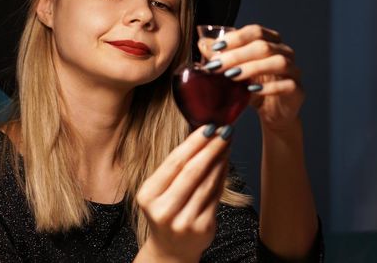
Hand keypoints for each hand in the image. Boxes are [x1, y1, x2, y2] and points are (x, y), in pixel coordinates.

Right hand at [135, 124, 231, 261]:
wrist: (171, 250)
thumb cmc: (166, 212)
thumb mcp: (159, 191)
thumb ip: (176, 168)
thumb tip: (202, 135)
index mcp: (148, 195)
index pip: (174, 163)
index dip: (193, 143)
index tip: (209, 127)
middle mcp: (163, 210)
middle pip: (192, 172)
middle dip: (211, 148)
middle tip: (225, 131)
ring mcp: (183, 221)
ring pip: (207, 183)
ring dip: (220, 160)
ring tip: (227, 143)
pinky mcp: (202, 228)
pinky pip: (215, 196)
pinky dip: (222, 177)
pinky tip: (225, 163)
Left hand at [199, 24, 303, 129]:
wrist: (272, 113)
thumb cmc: (253, 88)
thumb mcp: (234, 72)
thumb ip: (221, 58)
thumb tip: (202, 43)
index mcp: (270, 41)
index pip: (255, 31)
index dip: (235, 37)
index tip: (215, 48)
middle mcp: (284, 52)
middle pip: (264, 46)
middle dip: (237, 55)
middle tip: (216, 66)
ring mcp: (293, 70)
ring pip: (278, 62)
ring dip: (252, 68)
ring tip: (232, 76)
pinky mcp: (297, 90)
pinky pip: (287, 84)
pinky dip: (268, 87)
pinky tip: (251, 91)